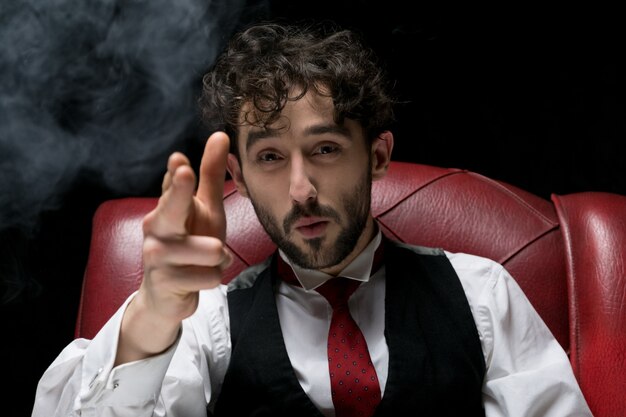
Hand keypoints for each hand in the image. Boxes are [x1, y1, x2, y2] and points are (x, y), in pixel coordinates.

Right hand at [116, 131, 231, 364]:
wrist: (167, 295)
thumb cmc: (189, 246)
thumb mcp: (205, 209)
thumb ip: (210, 174)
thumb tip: (220, 134)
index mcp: (168, 207)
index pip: (173, 187)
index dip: (176, 175)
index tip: (179, 160)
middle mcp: (156, 227)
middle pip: (171, 208)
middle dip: (178, 191)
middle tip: (184, 172)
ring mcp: (155, 255)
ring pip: (209, 251)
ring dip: (219, 258)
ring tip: (206, 261)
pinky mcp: (164, 282)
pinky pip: (210, 276)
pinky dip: (213, 278)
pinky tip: (197, 279)